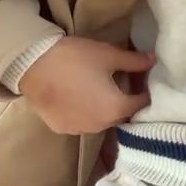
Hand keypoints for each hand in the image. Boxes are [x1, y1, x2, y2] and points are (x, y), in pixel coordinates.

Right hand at [19, 37, 155, 134]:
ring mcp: (79, 129)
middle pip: (121, 114)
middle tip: (121, 82)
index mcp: (116, 108)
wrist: (32, 65)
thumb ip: (134, 61)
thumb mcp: (109, 55)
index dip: (144, 91)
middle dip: (124, 100)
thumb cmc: (75, 58)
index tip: (142, 80)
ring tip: (98, 90)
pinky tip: (78, 98)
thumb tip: (153, 60)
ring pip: (100, 121)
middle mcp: (101, 125)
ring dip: (104, 109)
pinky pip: (81, 122)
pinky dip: (84, 113)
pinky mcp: (61, 128)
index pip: (141, 104)